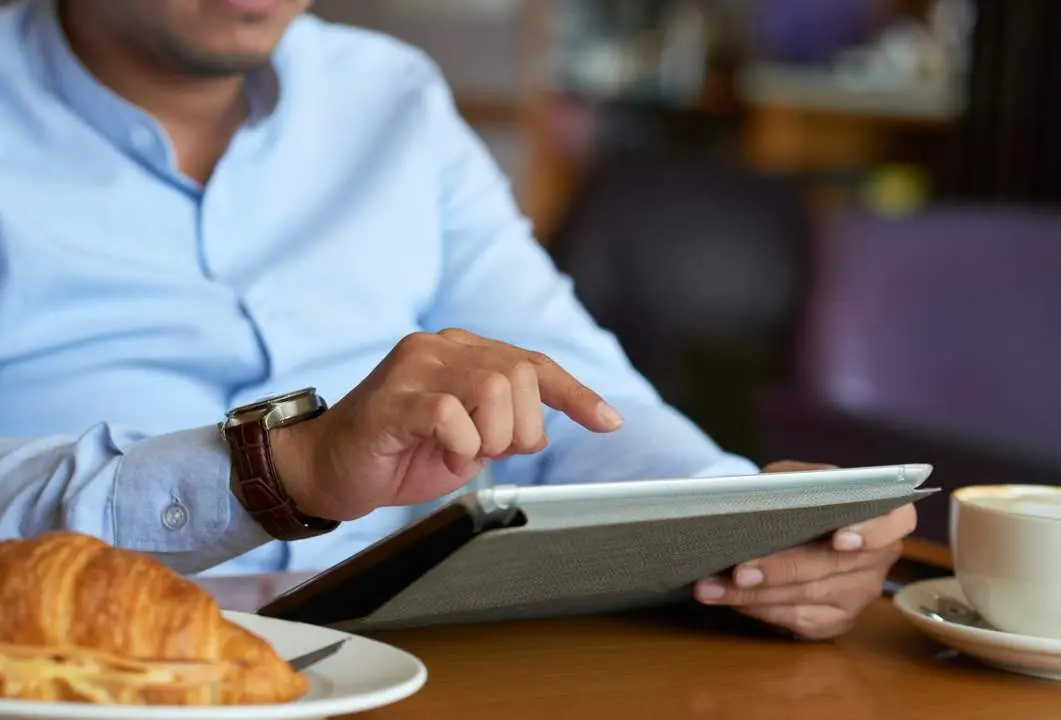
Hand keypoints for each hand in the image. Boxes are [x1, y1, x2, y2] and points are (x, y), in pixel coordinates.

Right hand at [270, 328, 622, 519]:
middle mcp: (440, 348)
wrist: (324, 469)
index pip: (533, 365)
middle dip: (522, 428)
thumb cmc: (397, 454)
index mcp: (462, 353)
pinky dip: (459, 446)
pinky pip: (451, 414)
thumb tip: (541, 429)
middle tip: (489, 452)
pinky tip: (441, 455)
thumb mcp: (465, 441)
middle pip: (521, 376)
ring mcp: (414, 367)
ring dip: (491, 437)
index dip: (575, 394)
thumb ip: (501, 424)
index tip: (609, 421)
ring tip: (459, 453)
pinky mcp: (393, 399)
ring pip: (494, 388)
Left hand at [693, 461, 916, 639]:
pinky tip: (729, 599)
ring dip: (755, 595)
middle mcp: (879, 559)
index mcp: (883, 515)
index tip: (838, 540)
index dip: (869, 533)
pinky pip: (797, 620)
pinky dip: (758, 609)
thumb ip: (790, 479)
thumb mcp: (796, 476)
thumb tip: (761, 493)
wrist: (793, 525)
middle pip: (830, 567)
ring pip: (806, 598)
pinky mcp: (836, 621)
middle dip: (780, 570)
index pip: (894, 524)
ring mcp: (859, 595)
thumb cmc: (798, 496)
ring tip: (712, 587)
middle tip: (738, 570)